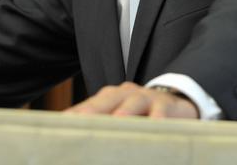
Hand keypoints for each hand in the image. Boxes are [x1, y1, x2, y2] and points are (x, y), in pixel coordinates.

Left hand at [64, 82, 199, 118]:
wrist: (176, 101)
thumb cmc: (140, 115)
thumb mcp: (120, 117)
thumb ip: (102, 127)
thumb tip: (78, 142)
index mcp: (109, 98)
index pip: (88, 106)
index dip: (74, 115)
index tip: (61, 124)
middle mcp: (124, 94)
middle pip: (106, 101)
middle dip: (92, 111)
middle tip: (78, 121)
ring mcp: (145, 97)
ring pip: (133, 103)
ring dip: (125, 112)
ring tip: (117, 121)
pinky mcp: (166, 105)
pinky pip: (161, 112)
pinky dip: (157, 119)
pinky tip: (154, 126)